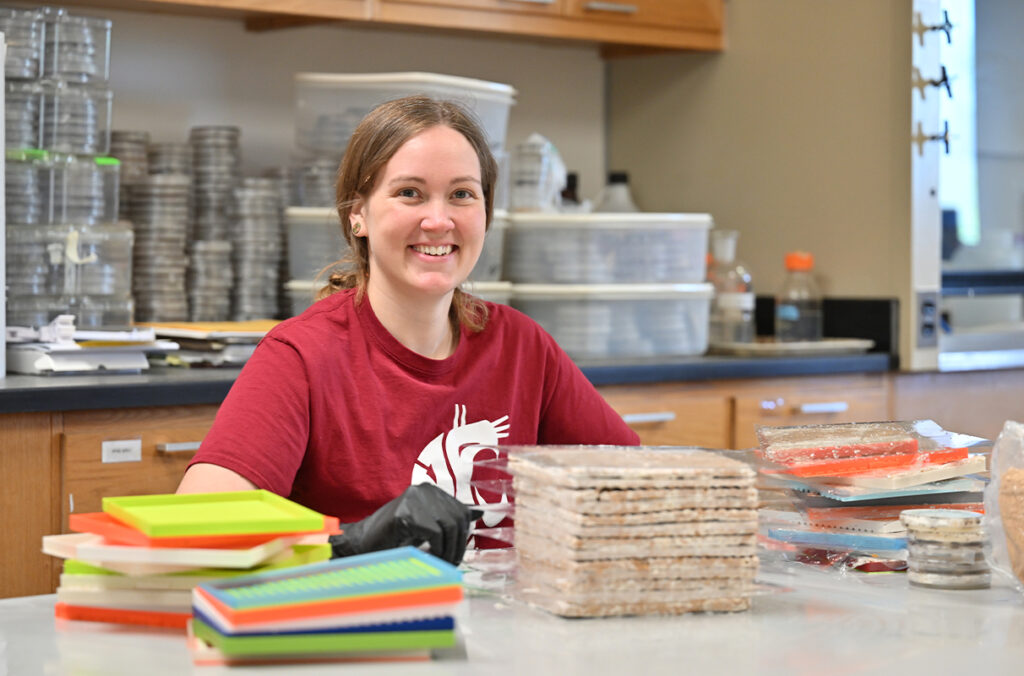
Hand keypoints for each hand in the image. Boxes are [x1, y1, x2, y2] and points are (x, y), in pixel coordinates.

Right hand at [328, 484, 478, 564]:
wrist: (360, 546)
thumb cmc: (393, 539)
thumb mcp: (425, 527)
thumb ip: (447, 520)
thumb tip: (479, 513)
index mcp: (429, 491)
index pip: (461, 511)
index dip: (462, 536)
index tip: (456, 554)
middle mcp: (424, 490)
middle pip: (457, 518)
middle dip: (458, 546)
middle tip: (450, 564)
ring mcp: (414, 500)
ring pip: (449, 526)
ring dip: (448, 550)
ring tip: (440, 564)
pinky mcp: (406, 514)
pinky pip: (435, 533)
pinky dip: (436, 550)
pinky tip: (429, 559)